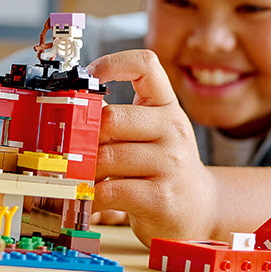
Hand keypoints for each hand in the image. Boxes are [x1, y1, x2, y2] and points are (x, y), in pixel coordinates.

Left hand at [86, 49, 215, 246]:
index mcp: (167, 106)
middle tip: (71, 149)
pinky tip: (89, 199)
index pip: (145, 65)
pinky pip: (110, 190)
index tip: (88, 77)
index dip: (111, 63)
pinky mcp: (160, 197)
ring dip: (83, 169)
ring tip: (77, 177)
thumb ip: (119, 119)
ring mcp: (170, 164)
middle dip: (83, 136)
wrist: (199, 208)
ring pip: (106, 157)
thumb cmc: (163, 167)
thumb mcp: (150, 134)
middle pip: (112, 118)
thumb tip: (71, 106)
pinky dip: (91, 196)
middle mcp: (172, 129)